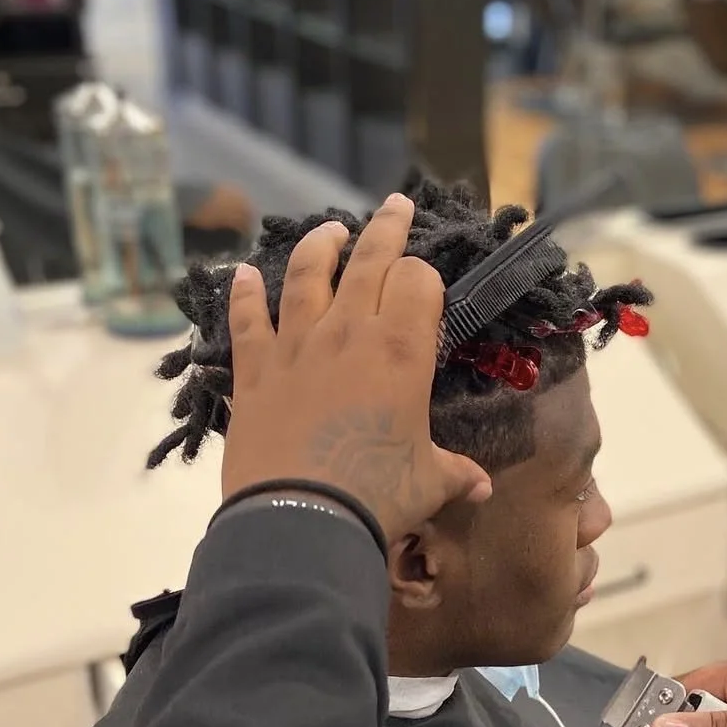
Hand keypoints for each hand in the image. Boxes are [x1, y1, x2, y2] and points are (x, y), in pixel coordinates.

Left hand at [220, 193, 491, 541]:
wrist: (301, 520)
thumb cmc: (377, 497)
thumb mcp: (428, 483)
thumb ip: (454, 473)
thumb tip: (482, 487)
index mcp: (401, 351)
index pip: (418, 282)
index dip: (424, 277)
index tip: (427, 286)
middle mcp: (349, 332)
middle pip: (369, 261)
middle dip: (386, 229)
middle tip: (395, 206)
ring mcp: (297, 346)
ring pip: (307, 276)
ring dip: (321, 246)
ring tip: (331, 229)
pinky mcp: (255, 370)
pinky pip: (248, 319)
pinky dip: (245, 293)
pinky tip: (243, 273)